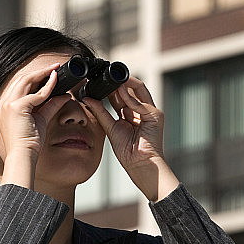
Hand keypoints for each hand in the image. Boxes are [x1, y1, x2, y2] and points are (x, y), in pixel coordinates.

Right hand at [0, 63, 71, 162]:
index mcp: (4, 107)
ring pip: (26, 81)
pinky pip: (36, 94)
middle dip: (39, 72)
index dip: (34, 79)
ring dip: (42, 73)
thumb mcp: (40, 120)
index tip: (48, 75)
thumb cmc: (28, 144)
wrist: (22, 156)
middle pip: (21, 80)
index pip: (19, 87)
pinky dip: (48, 87)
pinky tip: (56, 82)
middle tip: (54, 68)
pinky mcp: (16, 107)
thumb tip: (63, 96)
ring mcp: (8, 104)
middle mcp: (3, 104)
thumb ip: (50, 106)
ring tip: (55, 70)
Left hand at [81, 77, 178, 200]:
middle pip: (131, 91)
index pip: (123, 97)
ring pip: (138, 91)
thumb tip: (88, 99)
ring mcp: (150, 112)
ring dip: (124, 85)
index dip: (112, 89)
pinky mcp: (155, 115)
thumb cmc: (128, 152)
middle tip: (104, 78)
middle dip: (118, 84)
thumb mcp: (110, 128)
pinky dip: (130, 96)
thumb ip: (101, 112)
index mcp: (132, 115)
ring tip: (111, 81)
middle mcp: (142, 112)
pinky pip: (141, 102)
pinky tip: (120, 91)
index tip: (99, 84)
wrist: (139, 164)